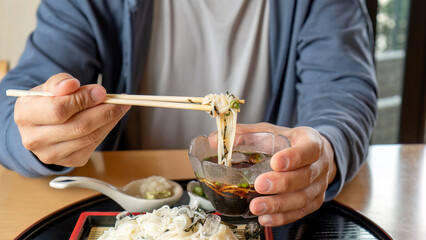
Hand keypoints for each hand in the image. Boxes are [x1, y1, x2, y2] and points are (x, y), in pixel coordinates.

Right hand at [14, 73, 129, 166]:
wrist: (43, 124)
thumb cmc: (48, 102)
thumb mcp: (50, 87)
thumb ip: (60, 82)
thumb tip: (73, 85)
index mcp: (25, 115)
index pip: (59, 109)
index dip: (83, 100)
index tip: (101, 91)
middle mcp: (34, 139)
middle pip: (78, 126)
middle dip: (104, 111)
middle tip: (119, 100)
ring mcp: (51, 154)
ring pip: (89, 137)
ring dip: (109, 120)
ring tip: (119, 107)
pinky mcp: (69, 161)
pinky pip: (94, 145)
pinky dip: (106, 129)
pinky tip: (111, 119)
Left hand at [236, 123, 335, 226]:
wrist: (314, 155)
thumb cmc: (289, 142)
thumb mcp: (271, 132)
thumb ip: (245, 134)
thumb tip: (215, 140)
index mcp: (311, 142)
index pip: (308, 149)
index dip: (294, 157)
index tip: (276, 162)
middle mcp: (319, 165)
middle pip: (305, 176)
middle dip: (282, 183)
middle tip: (260, 185)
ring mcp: (318, 186)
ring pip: (303, 198)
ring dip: (279, 205)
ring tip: (257, 207)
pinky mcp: (314, 202)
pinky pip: (300, 212)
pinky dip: (282, 217)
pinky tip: (265, 218)